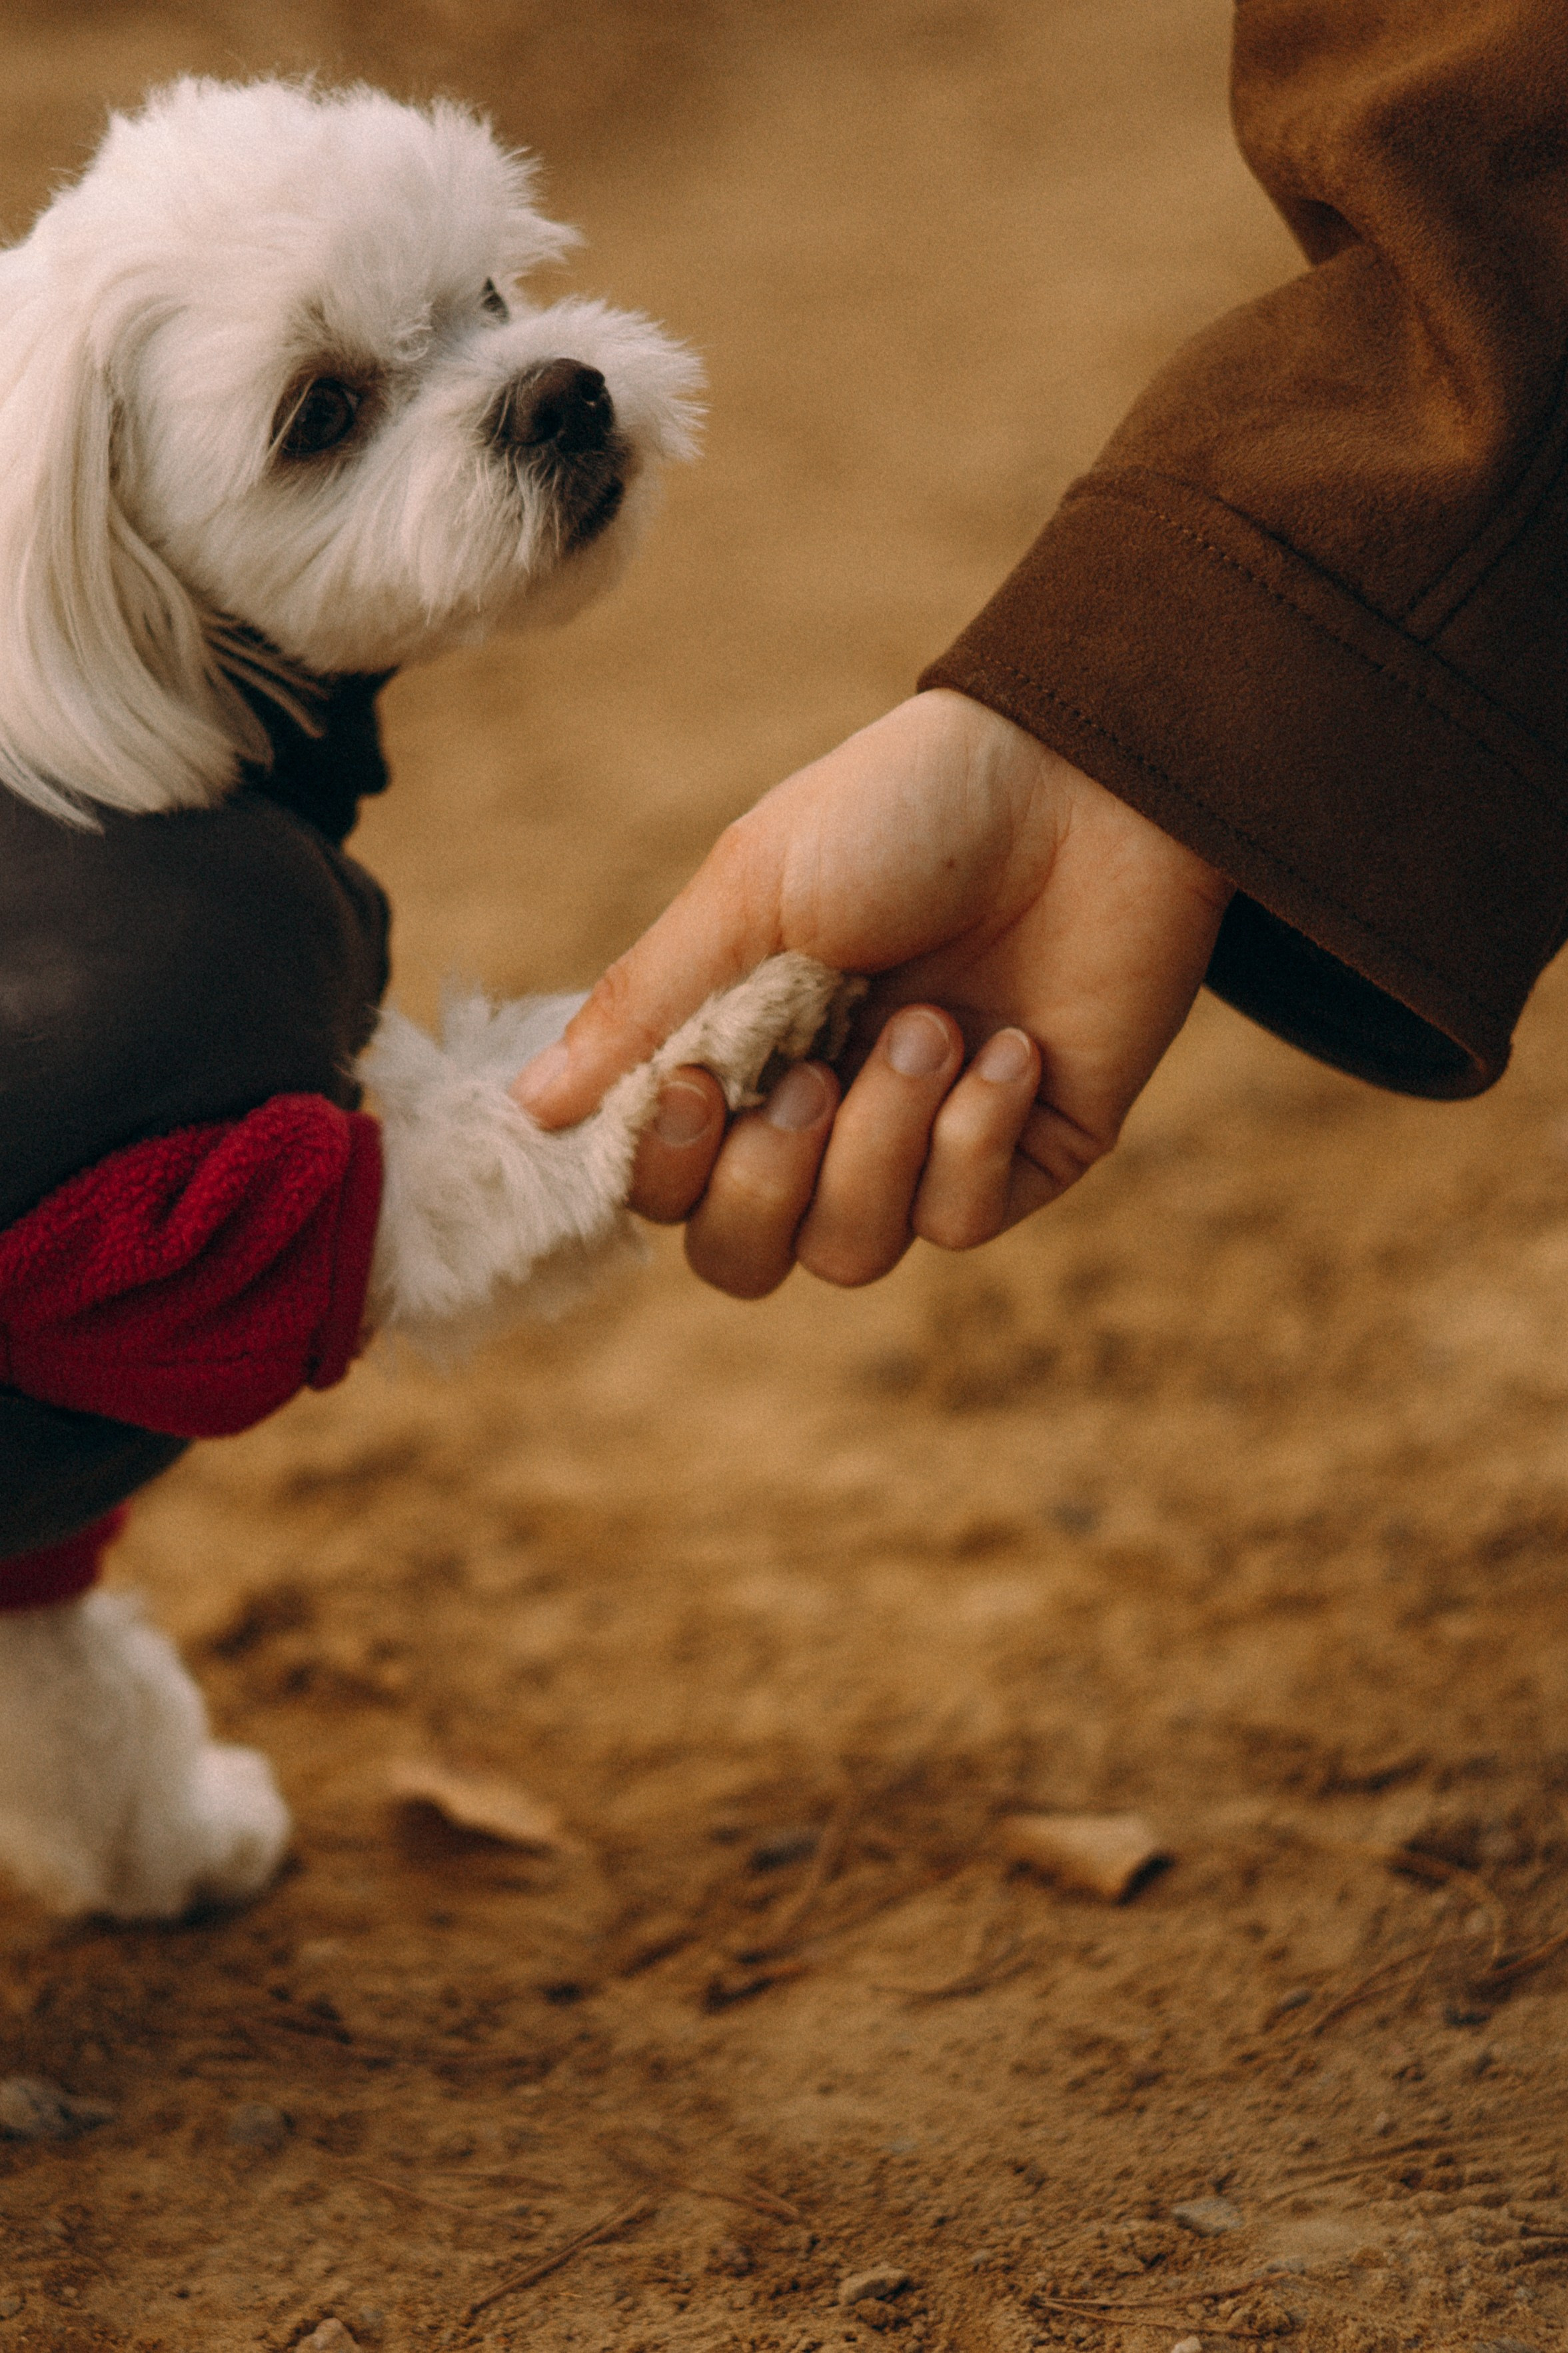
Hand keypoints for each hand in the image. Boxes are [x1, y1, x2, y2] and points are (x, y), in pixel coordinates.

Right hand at [512, 690, 1231, 1294]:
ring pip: (851, 1251)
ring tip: (933, 1022)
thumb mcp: (753, 889)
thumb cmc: (907, 812)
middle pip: (742, 1257)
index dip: (668, 1169)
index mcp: (739, 1051)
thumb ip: (645, 1004)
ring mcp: (921, 1144)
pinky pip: (961, 1220)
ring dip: (883, 1141)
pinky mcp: (1022, 1156)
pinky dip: (975, 1134)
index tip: (700, 1082)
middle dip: (767, 1182)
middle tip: (813, 1075)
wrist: (1085, 781)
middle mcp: (821, 1117)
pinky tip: (1012, 1044)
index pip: (665, 1186)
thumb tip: (530, 1108)